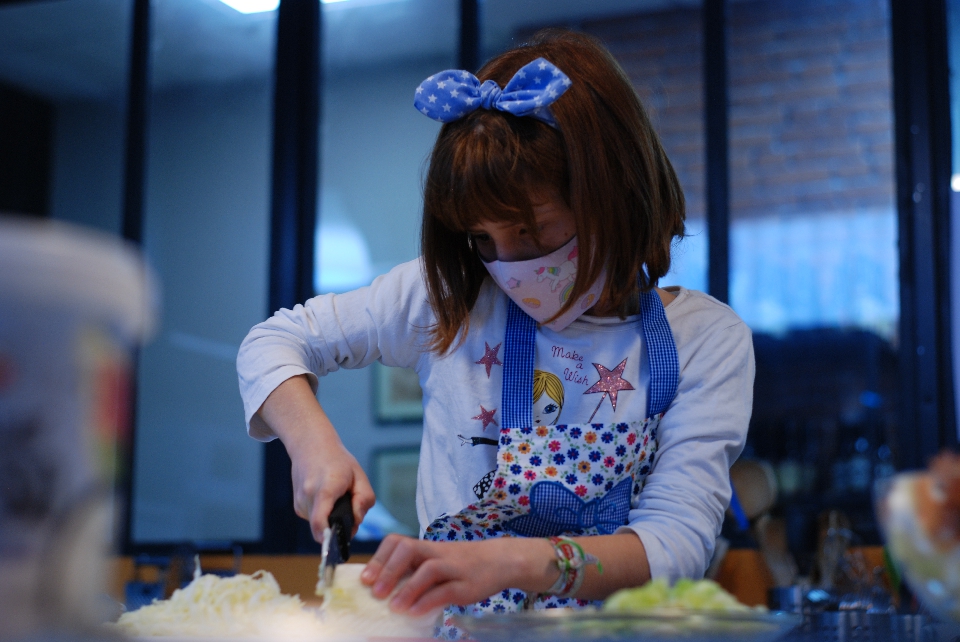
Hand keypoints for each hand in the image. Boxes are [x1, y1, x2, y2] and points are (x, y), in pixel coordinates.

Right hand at [288, 431, 374, 539]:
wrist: (310, 446)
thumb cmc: (338, 461)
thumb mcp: (359, 475)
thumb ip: (364, 499)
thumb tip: (357, 521)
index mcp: (326, 488)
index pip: (320, 521)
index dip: (328, 538)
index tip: (338, 544)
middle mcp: (308, 496)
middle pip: (323, 528)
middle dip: (339, 528)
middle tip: (351, 512)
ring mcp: (300, 502)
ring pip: (319, 527)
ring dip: (331, 521)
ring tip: (338, 500)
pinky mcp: (297, 506)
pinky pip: (314, 520)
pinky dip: (324, 516)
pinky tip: (328, 500)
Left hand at [360, 535, 556, 615]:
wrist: (499, 560)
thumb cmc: (461, 564)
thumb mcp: (436, 561)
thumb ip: (414, 572)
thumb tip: (383, 590)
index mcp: (426, 547)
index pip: (398, 542)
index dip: (379, 558)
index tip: (366, 579)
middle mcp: (437, 553)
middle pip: (409, 549)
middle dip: (388, 570)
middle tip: (375, 592)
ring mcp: (453, 567)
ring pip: (428, 569)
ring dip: (408, 588)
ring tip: (393, 607)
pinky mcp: (466, 584)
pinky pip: (445, 590)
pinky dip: (428, 601)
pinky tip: (414, 612)